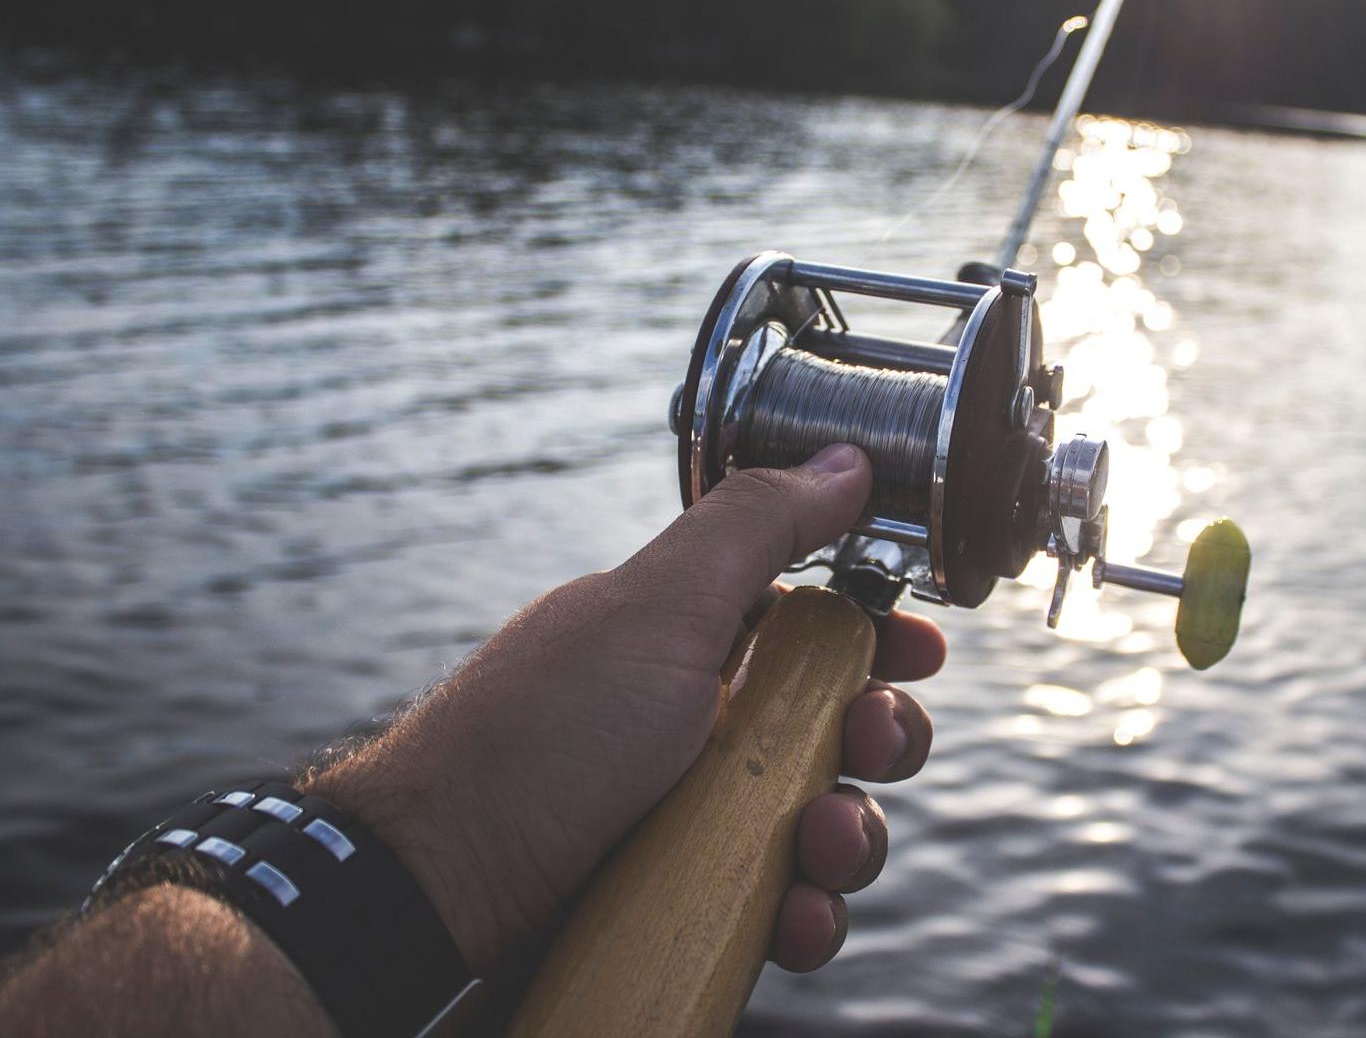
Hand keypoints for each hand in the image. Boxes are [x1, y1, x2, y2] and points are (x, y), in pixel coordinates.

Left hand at [307, 443, 944, 974]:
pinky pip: (779, 904)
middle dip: (879, 738)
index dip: (877, 634)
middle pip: (837, 725)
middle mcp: (699, 723)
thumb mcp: (657, 610)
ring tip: (819, 851)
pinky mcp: (687, 900)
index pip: (813, 623)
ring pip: (823, 822)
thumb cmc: (540, 737)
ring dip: (850, 837)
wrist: (434, 891)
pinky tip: (788, 918)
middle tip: (871, 744)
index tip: (920, 651)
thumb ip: (758, 528)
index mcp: (692, 639)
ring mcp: (693, 815)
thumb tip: (846, 458)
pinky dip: (800, 914)